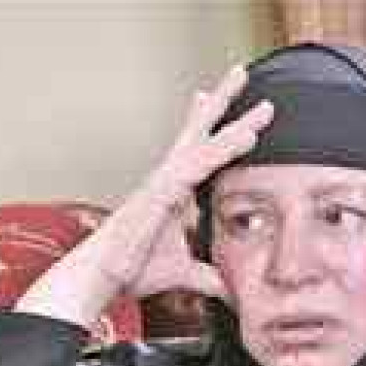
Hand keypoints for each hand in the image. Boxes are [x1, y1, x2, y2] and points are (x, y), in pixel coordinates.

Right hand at [96, 63, 273, 299]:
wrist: (102, 280)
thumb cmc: (131, 269)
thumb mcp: (185, 274)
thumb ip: (209, 278)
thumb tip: (230, 292)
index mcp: (172, 191)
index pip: (198, 151)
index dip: (211, 127)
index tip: (218, 102)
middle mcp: (167, 179)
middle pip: (198, 132)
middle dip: (222, 103)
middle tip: (241, 73)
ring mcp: (162, 183)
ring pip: (203, 143)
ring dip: (233, 120)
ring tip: (263, 106)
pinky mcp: (159, 194)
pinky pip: (196, 166)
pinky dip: (222, 150)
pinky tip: (246, 137)